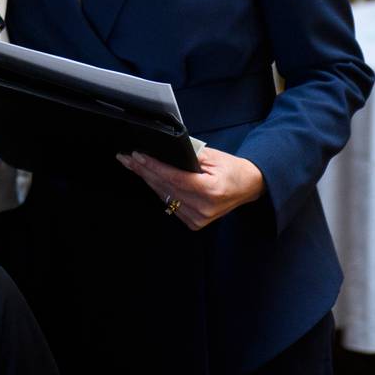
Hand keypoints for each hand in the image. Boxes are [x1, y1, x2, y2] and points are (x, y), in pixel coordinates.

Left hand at [116, 148, 264, 230]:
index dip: (153, 166)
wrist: (248, 187)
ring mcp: (198, 219)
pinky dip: (160, 190)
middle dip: (144, 171)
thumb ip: (190, 156)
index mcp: (210, 191)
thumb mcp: (214, 156)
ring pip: (165, 196)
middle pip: (166, 187)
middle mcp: (203, 209)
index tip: (137, 156)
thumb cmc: (232, 169)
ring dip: (148, 180)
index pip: (174, 177)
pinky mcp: (194, 223)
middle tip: (126, 158)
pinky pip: (171, 204)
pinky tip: (148, 178)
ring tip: (133, 165)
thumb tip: (165, 151)